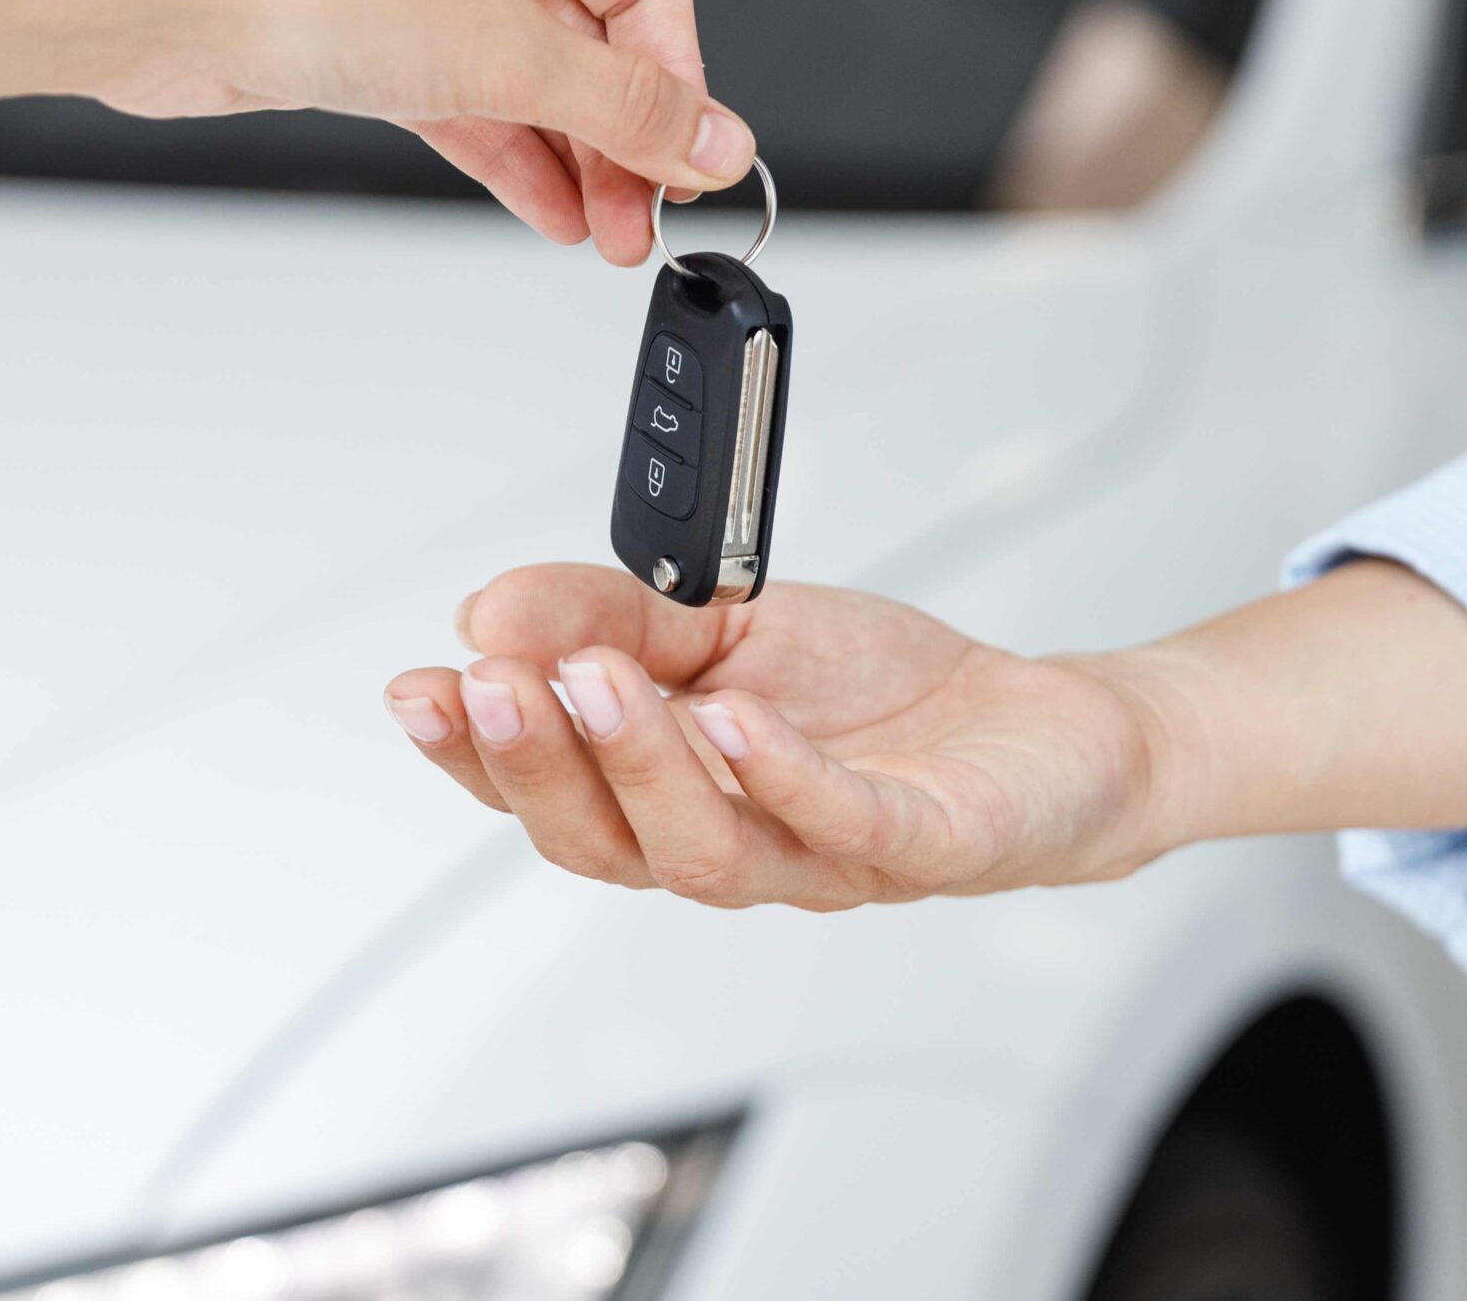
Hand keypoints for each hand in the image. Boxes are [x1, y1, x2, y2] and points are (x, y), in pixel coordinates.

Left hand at [90, 0, 755, 265]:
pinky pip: (470, 107)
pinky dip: (511, 160)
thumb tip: (717, 143)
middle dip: (624, 137)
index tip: (692, 157)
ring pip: (529, 83)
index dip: (678, 75)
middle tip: (647, 217)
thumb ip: (623, 107)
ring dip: (573, 161)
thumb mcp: (508, 50)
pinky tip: (547, 212)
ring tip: (605, 235)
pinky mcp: (370, 45)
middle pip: (591, 40)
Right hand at [385, 560, 1466, 910]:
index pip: (549, 797)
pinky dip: (784, 776)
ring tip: (595, 680)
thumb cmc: (886, 700)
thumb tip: (492, 608)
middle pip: (607, 844)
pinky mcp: (925, 846)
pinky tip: (735, 717)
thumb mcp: (732, 624)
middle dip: (535, 764)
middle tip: (492, 684)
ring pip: (707, 854)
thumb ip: (614, 616)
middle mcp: (737, 844)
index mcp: (675, 795)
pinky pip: (843, 825)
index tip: (415, 689)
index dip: (473, 756)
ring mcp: (827, 859)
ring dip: (639, 766)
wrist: (1051, 737)